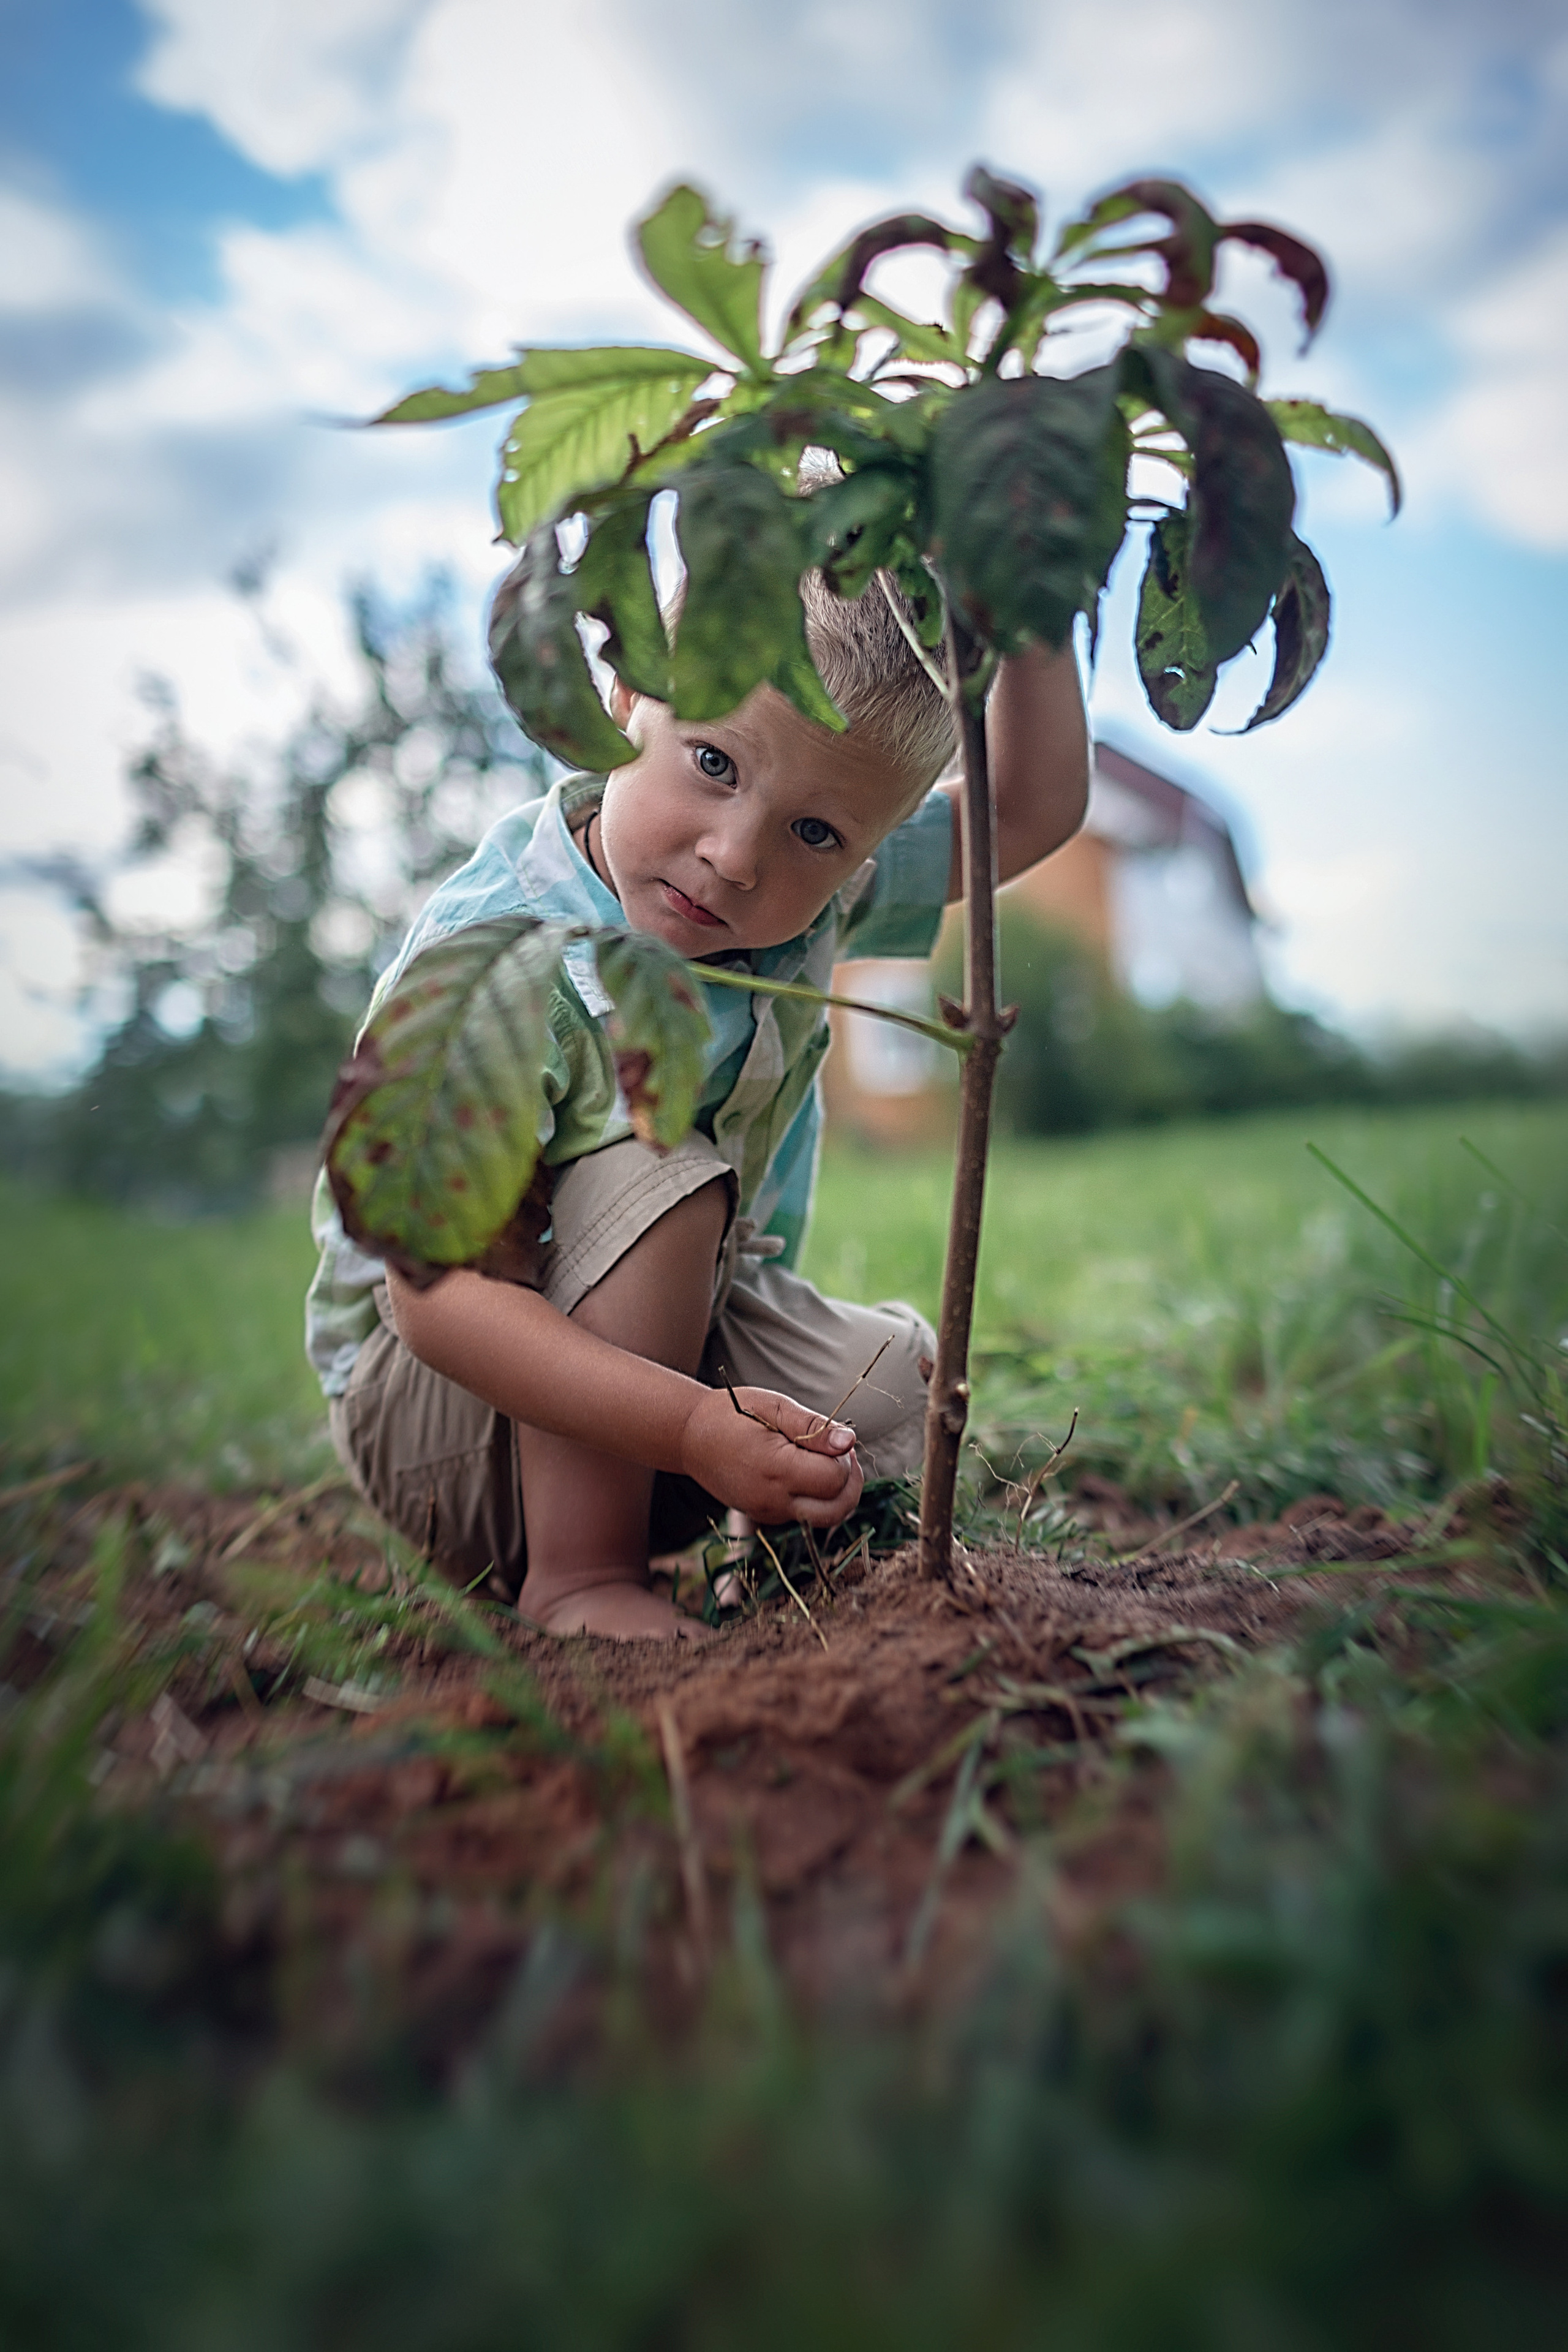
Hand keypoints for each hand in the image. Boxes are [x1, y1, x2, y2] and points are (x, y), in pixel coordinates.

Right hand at [679, 1384, 862, 1528]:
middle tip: (842, 1453)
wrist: (688, 1437)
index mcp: (775, 1469)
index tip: (834, 1438)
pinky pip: (806, 1517)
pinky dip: (819, 1499)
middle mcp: (772, 1500)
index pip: (834, 1479)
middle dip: (850, 1482)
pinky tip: (808, 1471)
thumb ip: (813, 1427)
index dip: (844, 1458)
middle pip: (837, 1509)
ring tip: (827, 1461)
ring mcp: (767, 1513)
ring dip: (838, 1494)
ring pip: (825, 1519)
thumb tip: (849, 1442)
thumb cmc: (730, 1414)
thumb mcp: (773, 1407)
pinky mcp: (764, 1517)